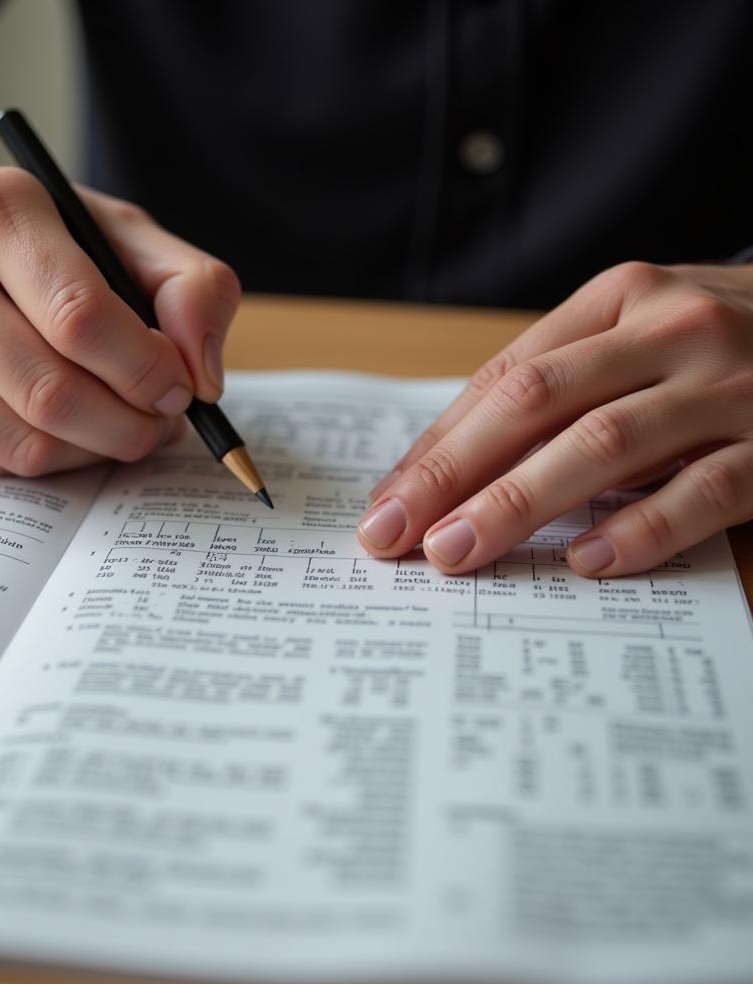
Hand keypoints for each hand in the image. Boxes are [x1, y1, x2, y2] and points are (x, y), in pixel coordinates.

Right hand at [0, 153, 239, 473]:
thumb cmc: (24, 247)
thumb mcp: (116, 234)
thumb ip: (190, 286)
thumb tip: (204, 377)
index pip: (82, 317)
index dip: (148, 370)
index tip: (180, 387)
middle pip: (55, 394)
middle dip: (132, 426)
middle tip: (159, 421)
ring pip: (27, 445)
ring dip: (96, 451)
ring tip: (120, 425)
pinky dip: (48, 461)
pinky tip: (61, 430)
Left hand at [357, 261, 752, 576]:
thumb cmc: (726, 346)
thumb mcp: (642, 336)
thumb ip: (565, 383)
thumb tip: (453, 465)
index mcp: (621, 299)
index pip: (504, 377)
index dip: (439, 444)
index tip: (388, 501)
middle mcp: (671, 328)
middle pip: (535, 403)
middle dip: (452, 475)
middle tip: (395, 535)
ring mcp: (731, 384)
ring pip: (604, 445)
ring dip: (518, 504)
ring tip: (458, 553)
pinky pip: (704, 491)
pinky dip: (640, 527)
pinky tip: (585, 561)